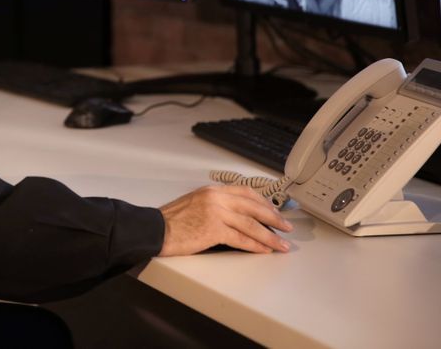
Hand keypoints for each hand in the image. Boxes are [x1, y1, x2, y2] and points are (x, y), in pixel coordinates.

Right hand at [158, 185, 292, 255]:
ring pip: (251, 224)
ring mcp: (216, 213)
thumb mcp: (194, 202)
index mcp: (212, 190)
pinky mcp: (214, 230)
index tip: (273, 211)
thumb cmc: (171, 220)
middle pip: (253, 207)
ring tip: (282, 244)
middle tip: (286, 226)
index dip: (263, 203)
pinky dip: (256, 245)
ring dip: (270, 236)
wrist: (155, 229)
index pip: (245, 192)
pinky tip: (265, 250)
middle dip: (274, 218)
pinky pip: (241, 239)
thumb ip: (214, 205)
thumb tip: (235, 217)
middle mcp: (216, 198)